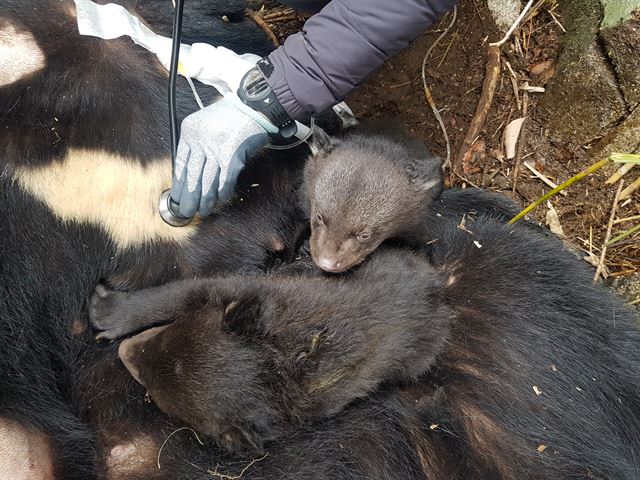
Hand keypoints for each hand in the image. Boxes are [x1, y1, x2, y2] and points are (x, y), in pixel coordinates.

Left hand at [171, 95, 277, 218]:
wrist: (253, 108)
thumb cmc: (230, 118)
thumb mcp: (205, 125)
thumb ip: (196, 145)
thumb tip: (190, 176)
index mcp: (190, 131)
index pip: (180, 164)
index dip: (179, 185)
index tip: (177, 197)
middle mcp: (201, 139)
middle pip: (192, 176)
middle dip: (188, 198)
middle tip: (186, 211)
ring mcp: (216, 148)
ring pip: (208, 182)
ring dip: (205, 200)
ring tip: (203, 211)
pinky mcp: (232, 156)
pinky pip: (225, 180)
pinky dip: (223, 192)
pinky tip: (220, 199)